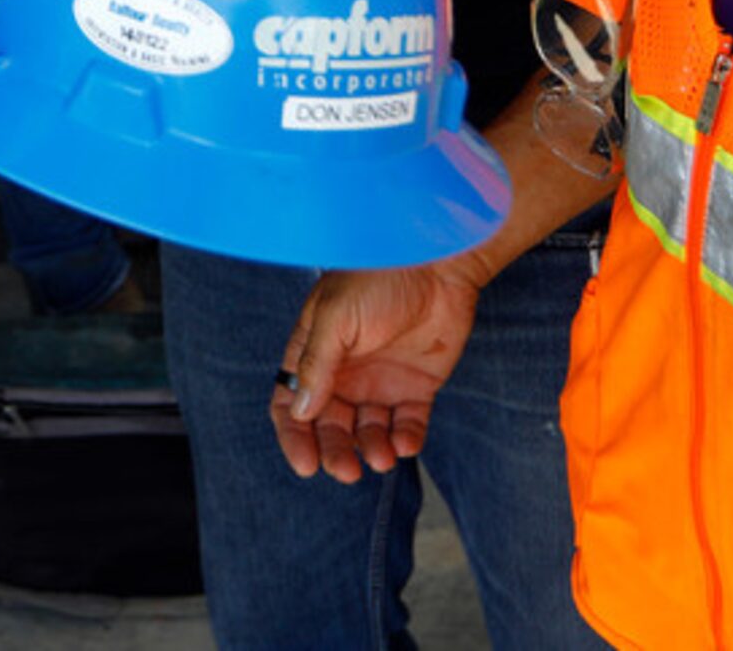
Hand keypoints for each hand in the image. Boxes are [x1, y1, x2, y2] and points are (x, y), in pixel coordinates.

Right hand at [272, 259, 485, 483]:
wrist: (439, 262)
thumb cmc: (380, 277)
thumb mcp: (335, 317)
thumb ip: (316, 365)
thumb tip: (300, 411)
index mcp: (316, 352)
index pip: (292, 403)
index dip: (295, 436)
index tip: (306, 463)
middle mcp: (345, 372)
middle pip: (330, 426)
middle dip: (335, 451)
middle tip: (345, 470)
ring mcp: (381, 380)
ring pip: (369, 431)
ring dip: (371, 450)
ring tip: (383, 457)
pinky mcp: (418, 386)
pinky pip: (408, 424)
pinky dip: (406, 441)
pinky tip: (406, 445)